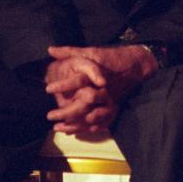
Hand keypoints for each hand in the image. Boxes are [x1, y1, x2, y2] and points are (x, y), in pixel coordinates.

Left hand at [44, 45, 158, 133]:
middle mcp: (103, 90)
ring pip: (91, 117)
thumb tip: (51, 49)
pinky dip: (89, 128)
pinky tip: (75, 132)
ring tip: (59, 128)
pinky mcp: (114, 108)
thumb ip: (70, 52)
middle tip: (49, 115)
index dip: (63, 85)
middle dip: (66, 112)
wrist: (135, 65)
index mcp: (96, 75)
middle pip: (84, 104)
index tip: (48, 88)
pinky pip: (101, 122)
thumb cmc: (111, 58)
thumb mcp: (90, 52)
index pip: (78, 80)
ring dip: (75, 124)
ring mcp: (109, 101)